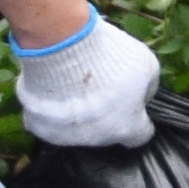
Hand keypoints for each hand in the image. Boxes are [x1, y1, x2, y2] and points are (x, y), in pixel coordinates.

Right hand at [11, 6, 163, 150]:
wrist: (60, 47)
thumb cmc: (108, 56)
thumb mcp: (146, 64)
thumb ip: (148, 86)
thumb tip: (143, 96)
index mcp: (126, 128)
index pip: (140, 136)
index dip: (138, 119)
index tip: (133, 105)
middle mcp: (97, 139)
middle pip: (107, 133)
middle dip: (107, 115)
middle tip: (101, 89)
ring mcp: (66, 137)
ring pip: (77, 130)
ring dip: (80, 115)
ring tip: (75, 88)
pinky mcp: (39, 127)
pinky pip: (49, 123)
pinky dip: (52, 112)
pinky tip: (54, 92)